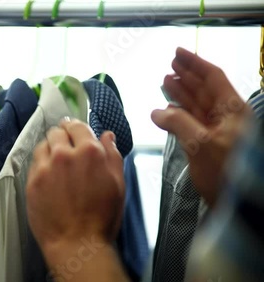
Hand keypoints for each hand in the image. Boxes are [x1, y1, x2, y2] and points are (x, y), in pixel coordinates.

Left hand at [26, 119, 124, 259]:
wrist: (77, 244)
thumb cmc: (102, 218)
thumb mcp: (117, 184)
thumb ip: (112, 155)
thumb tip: (107, 135)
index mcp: (89, 152)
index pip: (77, 126)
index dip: (75, 128)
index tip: (73, 130)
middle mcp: (64, 154)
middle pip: (56, 132)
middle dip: (62, 136)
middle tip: (65, 146)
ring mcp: (45, 167)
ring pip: (42, 145)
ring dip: (49, 149)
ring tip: (55, 162)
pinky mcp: (32, 181)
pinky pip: (34, 163)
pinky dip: (41, 165)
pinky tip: (48, 177)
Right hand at [151, 47, 251, 206]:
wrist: (239, 205)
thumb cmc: (227, 172)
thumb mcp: (201, 144)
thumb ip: (178, 124)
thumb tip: (157, 112)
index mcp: (232, 110)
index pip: (212, 78)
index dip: (195, 63)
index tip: (177, 52)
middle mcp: (227, 117)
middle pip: (205, 89)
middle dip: (187, 76)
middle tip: (170, 65)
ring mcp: (218, 131)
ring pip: (197, 105)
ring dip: (181, 94)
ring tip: (166, 82)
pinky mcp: (209, 145)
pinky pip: (193, 123)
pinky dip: (179, 115)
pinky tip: (168, 112)